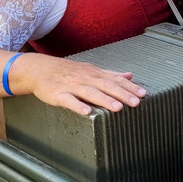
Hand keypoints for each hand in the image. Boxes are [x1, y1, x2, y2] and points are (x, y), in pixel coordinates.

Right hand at [24, 54, 145, 115]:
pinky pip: (69, 100)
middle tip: (136, 102)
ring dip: (105, 100)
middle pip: (107, 86)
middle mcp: (86, 79)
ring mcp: (72, 86)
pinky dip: (77, 105)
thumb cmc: (68, 72)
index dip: (129, 87)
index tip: (143, 94)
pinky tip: (86, 112)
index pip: (115, 80)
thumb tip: (129, 75)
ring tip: (118, 108)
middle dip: (122, 94)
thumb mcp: (91, 70)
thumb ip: (111, 74)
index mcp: (95, 74)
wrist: (40, 69)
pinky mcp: (58, 94)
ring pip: (91, 93)